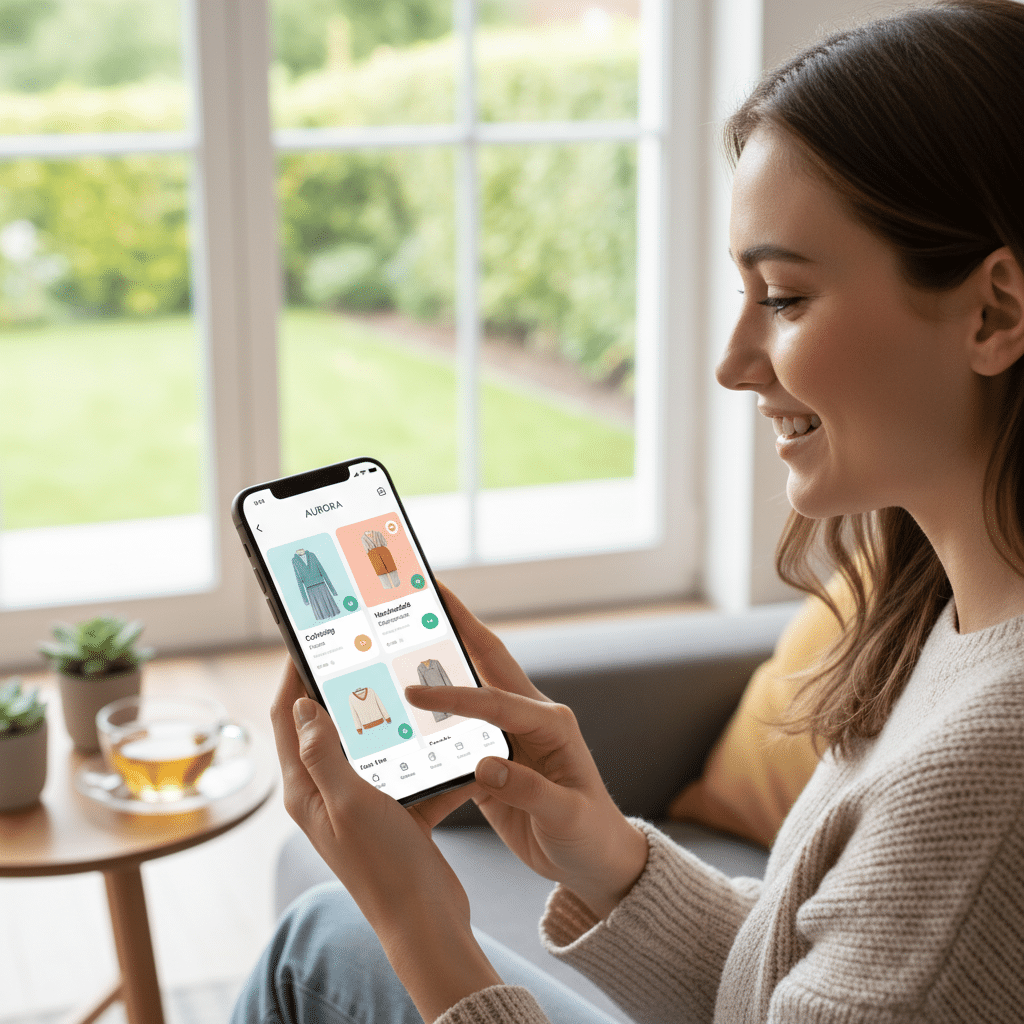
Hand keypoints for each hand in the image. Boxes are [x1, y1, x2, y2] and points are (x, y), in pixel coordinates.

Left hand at [270, 659, 501, 1020]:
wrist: (427, 920)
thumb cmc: (384, 864)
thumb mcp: (350, 801)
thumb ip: (323, 753)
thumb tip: (300, 705)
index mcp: (307, 789)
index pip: (287, 718)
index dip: (291, 675)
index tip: (307, 640)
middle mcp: (327, 794)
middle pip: (325, 727)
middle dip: (340, 688)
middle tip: (362, 651)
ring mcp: (361, 804)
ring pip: (370, 746)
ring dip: (386, 719)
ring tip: (406, 685)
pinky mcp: (393, 814)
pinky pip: (406, 773)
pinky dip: (423, 758)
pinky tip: (447, 740)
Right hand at [406, 584, 648, 918]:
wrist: (594, 862)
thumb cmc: (590, 835)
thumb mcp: (567, 817)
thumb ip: (528, 790)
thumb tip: (483, 767)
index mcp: (551, 723)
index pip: (496, 702)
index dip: (456, 696)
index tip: (415, 693)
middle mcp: (529, 720)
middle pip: (487, 663)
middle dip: (458, 627)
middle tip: (426, 593)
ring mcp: (508, 737)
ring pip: (469, 689)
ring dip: (439, 664)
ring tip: (401, 639)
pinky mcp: (491, 760)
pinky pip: (457, 732)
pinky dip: (432, 716)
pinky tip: (402, 707)